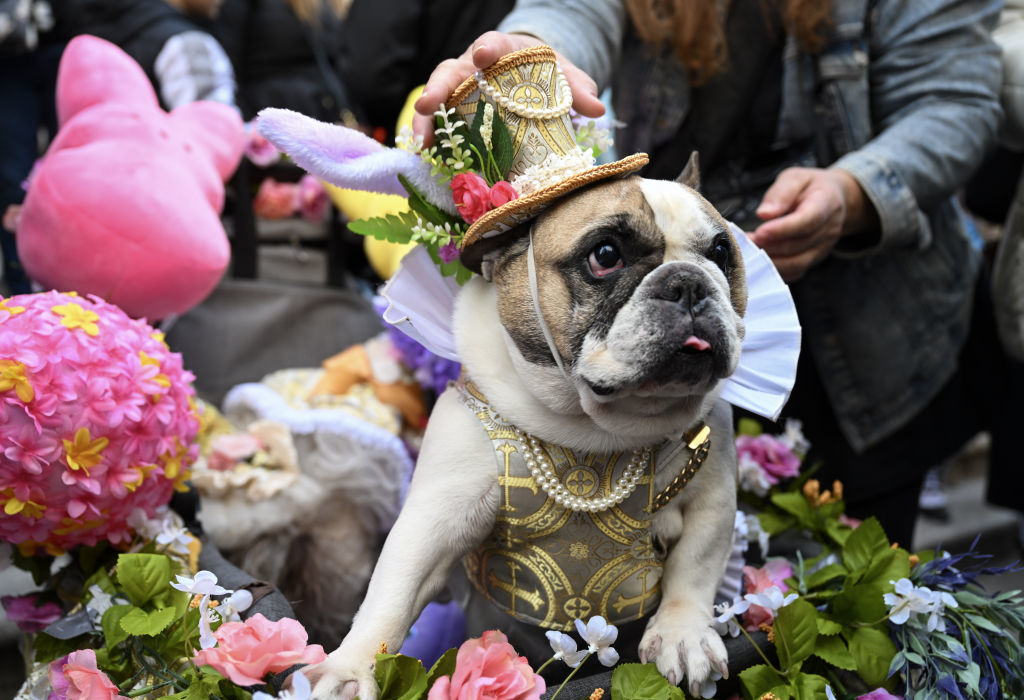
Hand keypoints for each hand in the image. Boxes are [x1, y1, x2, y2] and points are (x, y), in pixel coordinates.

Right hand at [412, 31, 605, 144]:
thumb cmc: (545, 75)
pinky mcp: (455, 113)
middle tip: (426, 105)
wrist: (530, 82)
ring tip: (422, 142)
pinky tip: (427, 156)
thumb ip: (578, 87)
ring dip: (427, 120)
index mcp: (502, 51)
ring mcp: (460, 90)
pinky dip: (431, 138)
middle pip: (450, 72)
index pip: (492, 43)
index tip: (483, 57)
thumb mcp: (563, 76)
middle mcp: (473, 67)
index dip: (487, 49)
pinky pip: (438, 123)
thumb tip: (597, 107)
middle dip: (438, 88)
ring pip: (437, 99)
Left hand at [749, 167, 877, 280]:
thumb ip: (781, 193)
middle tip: (745, 241)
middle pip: (798, 245)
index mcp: (827, 204)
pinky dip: (774, 269)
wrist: (834, 200)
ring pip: (796, 263)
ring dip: (769, 260)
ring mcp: (823, 248)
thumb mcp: (796, 178)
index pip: (807, 221)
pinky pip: (793, 272)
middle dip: (769, 245)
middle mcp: (828, 230)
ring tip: (748, 250)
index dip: (782, 229)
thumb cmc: (811, 187)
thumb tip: (764, 214)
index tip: (759, 232)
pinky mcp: (813, 261)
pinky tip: (758, 260)